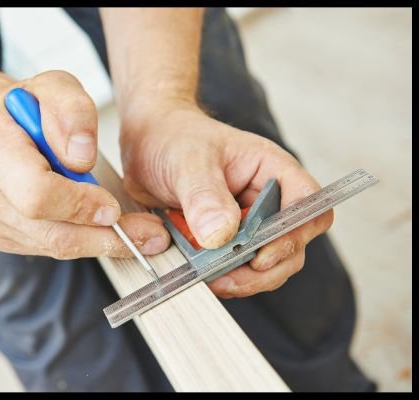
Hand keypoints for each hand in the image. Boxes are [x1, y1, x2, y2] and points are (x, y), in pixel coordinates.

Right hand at [0, 71, 169, 257]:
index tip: (115, 206)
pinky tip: (102, 229)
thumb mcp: (55, 87)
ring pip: (54, 247)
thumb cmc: (24, 108)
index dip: (80, 205)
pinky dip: (82, 242)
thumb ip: (73, 112)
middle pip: (51, 233)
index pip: (37, 194)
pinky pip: (48, 249)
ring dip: (100, 243)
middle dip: (105, 236)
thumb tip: (82, 159)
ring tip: (139, 235)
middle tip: (150, 235)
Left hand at [119, 100, 332, 297]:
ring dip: (243, 279)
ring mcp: (247, 223)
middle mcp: (267, 199)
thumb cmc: (174, 138)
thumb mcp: (188, 161)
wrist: (146, 143)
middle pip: (291, 244)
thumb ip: (204, 195)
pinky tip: (201, 276)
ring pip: (266, 264)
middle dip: (265, 269)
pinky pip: (236, 268)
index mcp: (271, 170)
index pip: (309, 205)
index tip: (262, 255)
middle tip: (230, 278)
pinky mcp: (225, 241)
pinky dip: (223, 277)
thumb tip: (221, 236)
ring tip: (211, 279)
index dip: (295, 235)